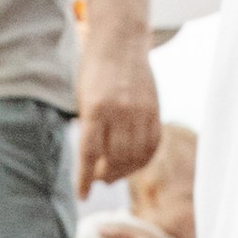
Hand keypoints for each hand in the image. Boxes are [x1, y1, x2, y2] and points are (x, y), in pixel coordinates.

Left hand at [74, 31, 158, 200]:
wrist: (121, 41)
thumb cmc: (95, 72)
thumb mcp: (84, 98)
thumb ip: (90, 129)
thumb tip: (94, 165)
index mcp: (96, 107)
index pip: (89, 153)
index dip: (85, 179)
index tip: (82, 195)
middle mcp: (120, 111)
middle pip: (115, 158)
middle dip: (106, 175)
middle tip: (99, 179)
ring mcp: (140, 111)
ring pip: (135, 156)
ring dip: (124, 171)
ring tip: (114, 173)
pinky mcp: (155, 111)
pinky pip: (152, 145)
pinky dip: (143, 159)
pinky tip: (134, 162)